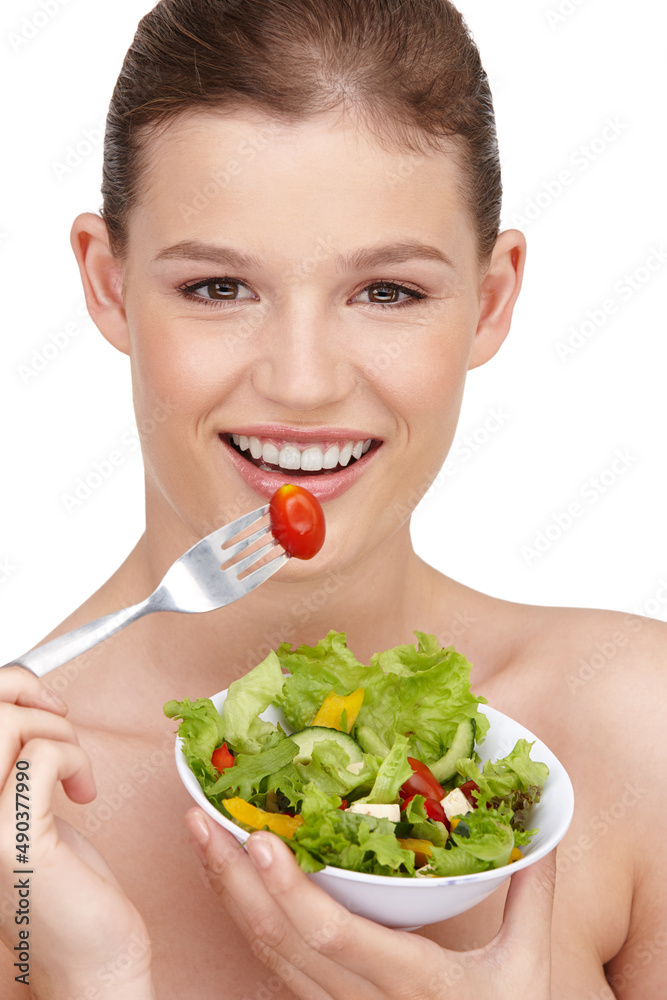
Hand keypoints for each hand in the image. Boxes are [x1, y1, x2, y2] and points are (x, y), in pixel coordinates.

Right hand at [0, 667, 152, 998]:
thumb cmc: (62, 884)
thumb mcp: (27, 805)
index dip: (9, 687)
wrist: (88, 959)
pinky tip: (84, 792)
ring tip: (74, 768)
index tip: (42, 705)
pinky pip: (41, 757)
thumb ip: (12, 758)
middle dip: (29, 698)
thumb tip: (23, 698)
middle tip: (60, 723)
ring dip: (56, 732)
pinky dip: (74, 758)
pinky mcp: (10, 839)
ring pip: (6, 724)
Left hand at [185, 806, 555, 999]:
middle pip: (281, 941)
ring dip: (228, 895)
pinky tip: (229, 884)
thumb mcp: (528, 968)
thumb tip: (539, 831)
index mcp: (413, 985)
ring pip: (268, 954)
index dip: (290, 891)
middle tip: (197, 820)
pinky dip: (247, 921)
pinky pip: (275, 967)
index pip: (334, 938)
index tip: (258, 840)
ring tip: (201, 838)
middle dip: (231, 880)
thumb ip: (531, 895)